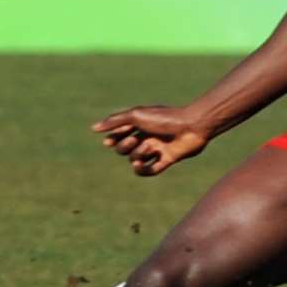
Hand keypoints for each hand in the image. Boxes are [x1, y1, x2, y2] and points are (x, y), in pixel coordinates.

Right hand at [93, 105, 212, 175]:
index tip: (110, 141)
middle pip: (123, 149)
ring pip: (135, 159)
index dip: (112, 140)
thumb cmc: (165, 117)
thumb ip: (115, 121)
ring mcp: (157, 149)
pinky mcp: (167, 160)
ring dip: (138, 154)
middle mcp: (147, 136)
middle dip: (125, 146)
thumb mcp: (136, 115)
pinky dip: (142, 170)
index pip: (117, 135)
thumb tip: (94, 128)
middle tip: (135, 138)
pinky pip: (149, 171)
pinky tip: (139, 165)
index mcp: (139, 124)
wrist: (192, 126)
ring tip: (150, 146)